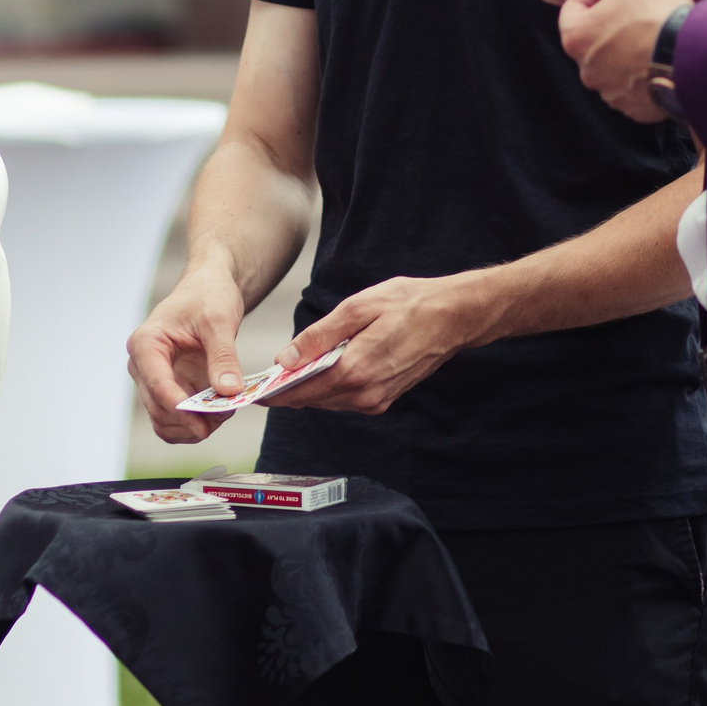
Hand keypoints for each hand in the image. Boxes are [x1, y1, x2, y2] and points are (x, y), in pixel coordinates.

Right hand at [128, 266, 249, 444]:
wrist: (208, 289)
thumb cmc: (208, 296)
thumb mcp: (219, 322)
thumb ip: (223, 357)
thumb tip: (229, 391)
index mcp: (146, 343)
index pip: (157, 384)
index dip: (179, 408)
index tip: (204, 424)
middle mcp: (142, 365)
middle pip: (158, 408)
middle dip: (191, 420)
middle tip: (226, 414)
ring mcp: (153, 379)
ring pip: (163, 421)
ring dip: (192, 427)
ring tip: (225, 413)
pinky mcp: (168, 388)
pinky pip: (174, 419)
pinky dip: (193, 424)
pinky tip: (218, 413)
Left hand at [260, 275, 486, 416]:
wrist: (453, 317)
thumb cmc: (409, 304)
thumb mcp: (357, 308)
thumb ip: (318, 336)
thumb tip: (285, 359)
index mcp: (354, 372)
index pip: (301, 392)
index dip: (274, 393)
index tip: (254, 391)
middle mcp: (364, 395)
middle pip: (312, 400)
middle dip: (288, 391)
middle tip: (266, 380)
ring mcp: (376, 400)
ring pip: (329, 401)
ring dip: (309, 389)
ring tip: (290, 373)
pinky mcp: (384, 399)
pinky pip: (346, 398)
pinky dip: (331, 387)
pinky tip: (324, 370)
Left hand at [556, 0, 692, 123]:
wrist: (696, 56)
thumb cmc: (659, 13)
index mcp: (576, 37)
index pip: (572, 7)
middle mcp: (586, 69)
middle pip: (592, 36)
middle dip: (609, 21)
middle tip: (635, 8)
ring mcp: (609, 92)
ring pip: (611, 62)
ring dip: (625, 48)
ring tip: (652, 33)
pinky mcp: (633, 107)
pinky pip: (631, 85)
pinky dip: (641, 72)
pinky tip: (660, 58)